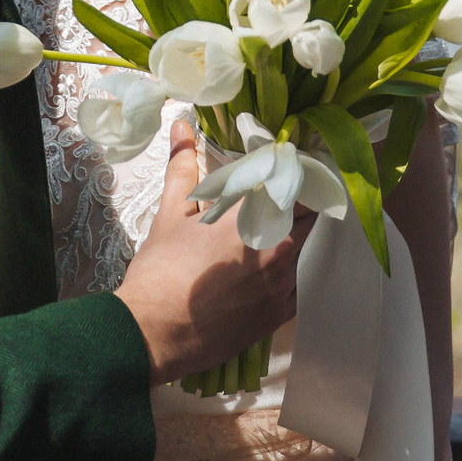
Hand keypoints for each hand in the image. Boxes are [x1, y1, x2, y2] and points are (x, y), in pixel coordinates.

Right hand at [112, 120, 309, 385]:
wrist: (152, 333)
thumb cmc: (160, 271)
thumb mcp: (170, 214)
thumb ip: (183, 167)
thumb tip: (181, 127)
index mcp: (253, 217)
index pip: (299, 184)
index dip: (298, 174)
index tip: (290, 167)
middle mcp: (277, 248)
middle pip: (309, 216)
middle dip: (297, 205)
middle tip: (278, 200)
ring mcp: (282, 284)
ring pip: (303, 251)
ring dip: (291, 240)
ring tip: (263, 238)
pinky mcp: (280, 314)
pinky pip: (298, 285)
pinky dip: (286, 274)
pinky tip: (261, 273)